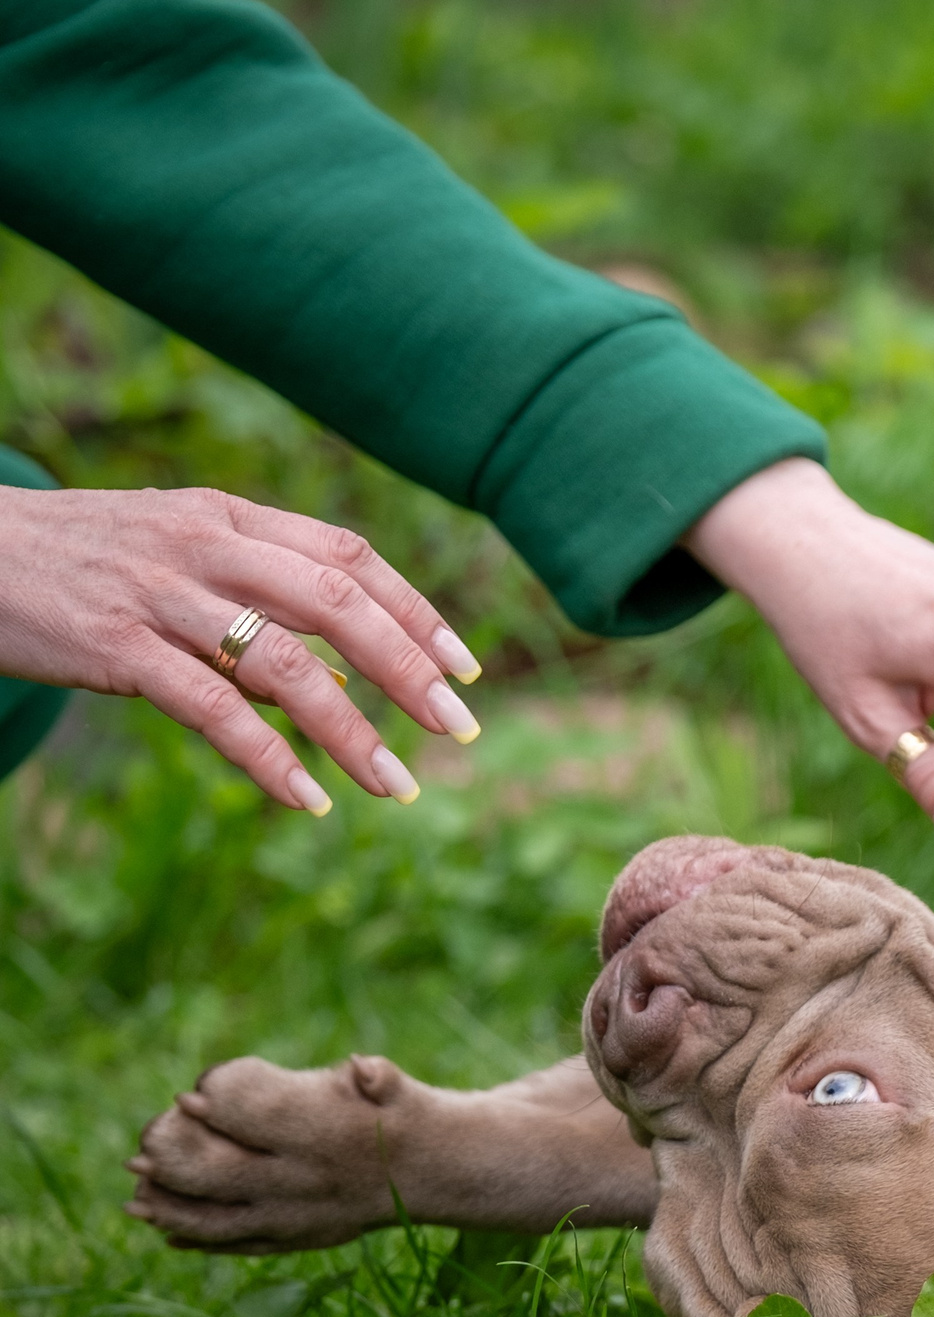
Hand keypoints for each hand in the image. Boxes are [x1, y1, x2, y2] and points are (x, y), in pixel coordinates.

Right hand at [0, 485, 481, 811]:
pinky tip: (309, 799)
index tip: (464, 670)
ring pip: (285, 664)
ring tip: (399, 786)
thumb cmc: (84, 561)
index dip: (416, 613)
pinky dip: (268, 757)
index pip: (351, 557)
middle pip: (339, 605)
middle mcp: (205, 547)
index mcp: (230, 517)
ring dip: (352, 733)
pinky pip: (211, 708)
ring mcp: (161, 596)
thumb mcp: (178, 556)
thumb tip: (345, 680)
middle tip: (460, 729)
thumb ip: (259, 602)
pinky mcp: (115, 646)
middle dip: (410, 671)